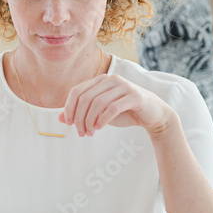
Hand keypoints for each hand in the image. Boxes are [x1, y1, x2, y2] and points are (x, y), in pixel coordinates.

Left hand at [60, 74, 174, 137]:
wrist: (152, 115)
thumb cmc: (123, 112)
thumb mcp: (99, 114)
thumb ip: (81, 113)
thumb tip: (60, 119)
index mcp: (100, 80)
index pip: (76, 91)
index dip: (68, 108)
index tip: (68, 124)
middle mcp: (111, 79)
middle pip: (85, 98)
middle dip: (79, 118)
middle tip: (81, 133)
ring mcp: (123, 86)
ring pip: (98, 103)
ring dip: (90, 121)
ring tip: (90, 132)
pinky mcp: (135, 96)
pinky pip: (113, 108)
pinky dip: (102, 120)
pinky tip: (99, 128)